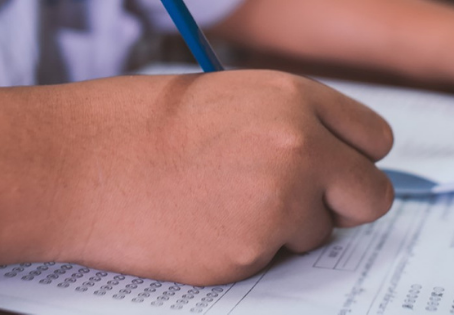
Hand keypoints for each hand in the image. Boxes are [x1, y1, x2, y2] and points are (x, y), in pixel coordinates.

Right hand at [52, 71, 393, 284]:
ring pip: (320, 234)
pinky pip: (275, 258)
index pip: (375, 139)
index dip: (355, 158)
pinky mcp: (250, 251)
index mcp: (294, 98)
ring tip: (225, 204)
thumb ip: (296, 125)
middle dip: (344, 203)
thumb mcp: (234, 99)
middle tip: (304, 202)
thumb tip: (337, 162)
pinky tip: (205, 224)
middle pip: (371, 195)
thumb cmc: (145, 126)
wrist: (79, 163)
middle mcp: (299, 147)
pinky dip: (249, 249)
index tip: (340, 170)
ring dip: (287, 227)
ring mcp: (278, 202)